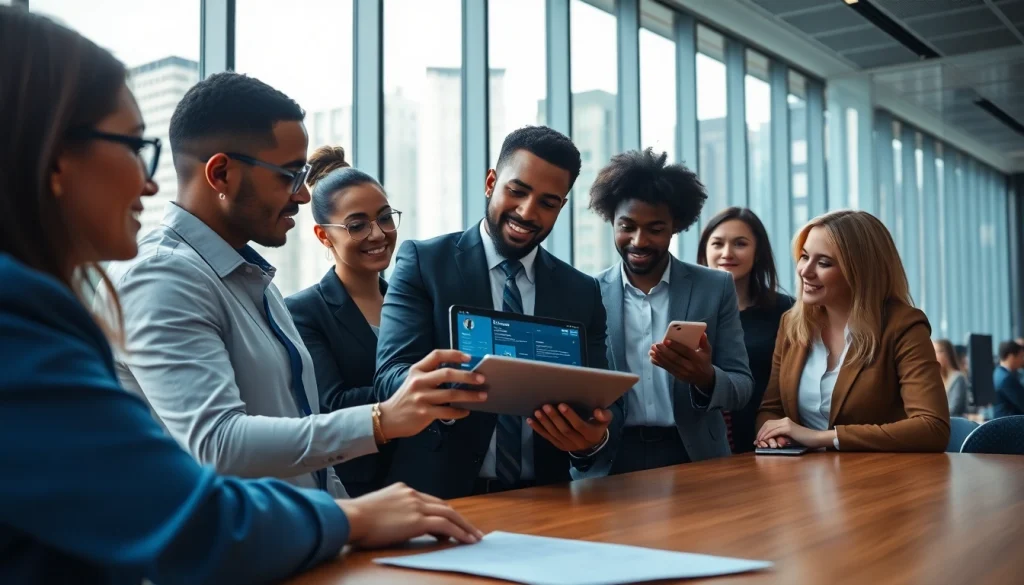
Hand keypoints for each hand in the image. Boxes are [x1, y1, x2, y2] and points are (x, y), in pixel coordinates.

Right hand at [337, 483, 483, 548]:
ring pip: (449, 514)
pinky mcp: (417, 519)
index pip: (430, 501)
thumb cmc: (355, 518)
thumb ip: (391, 513)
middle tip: (471, 529)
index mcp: (402, 490)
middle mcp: (412, 494)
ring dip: (464, 526)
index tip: (452, 523)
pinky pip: (445, 525)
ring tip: (474, 537)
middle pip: (444, 505)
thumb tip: (396, 525)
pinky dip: (458, 532)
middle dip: (459, 518)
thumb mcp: (376, 509)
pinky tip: (465, 540)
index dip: (443, 513)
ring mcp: (416, 505)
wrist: (350, 517)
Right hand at [378, 350, 487, 439]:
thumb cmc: (406, 398)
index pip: (436, 355)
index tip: (468, 357)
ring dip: (470, 395)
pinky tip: (466, 411)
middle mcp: (419, 382)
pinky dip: (460, 412)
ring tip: (482, 396)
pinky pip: (448, 412)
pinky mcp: (425, 413)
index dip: (454, 354)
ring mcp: (421, 398)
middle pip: (447, 374)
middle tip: (481, 378)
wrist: (388, 418)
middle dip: (468, 376)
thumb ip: (431, 375)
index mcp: (417, 370)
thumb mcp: (414, 381)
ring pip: (451, 394)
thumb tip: (460, 373)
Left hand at [527, 404, 611, 451]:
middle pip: (565, 430)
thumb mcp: (604, 421)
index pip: (579, 426)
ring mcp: (567, 445)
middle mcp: (578, 442)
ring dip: (545, 423)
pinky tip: (531, 420)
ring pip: (555, 434)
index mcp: (591, 435)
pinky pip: (547, 437)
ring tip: (538, 411)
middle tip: (546, 406)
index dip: (570, 416)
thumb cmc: (597, 426)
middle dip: (554, 418)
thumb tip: (598, 411)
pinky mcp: (559, 445)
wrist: (592, 443)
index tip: (562, 405)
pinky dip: (538, 429)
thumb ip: (604, 415)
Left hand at [650, 333, 714, 389]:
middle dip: (664, 351)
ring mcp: (683, 373)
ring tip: (651, 350)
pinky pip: (667, 369)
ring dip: (659, 357)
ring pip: (669, 364)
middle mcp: (690, 367)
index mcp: (697, 359)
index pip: (685, 352)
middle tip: (655, 345)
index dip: (675, 346)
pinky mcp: (678, 376)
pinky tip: (652, 358)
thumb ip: (704, 342)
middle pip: (675, 359)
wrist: (704, 378)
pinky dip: (659, 363)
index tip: (666, 340)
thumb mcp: (707, 351)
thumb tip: (702, 334)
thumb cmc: (704, 360)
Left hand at [754, 417, 834, 448]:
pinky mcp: (788, 428)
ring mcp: (786, 423)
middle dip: (760, 432)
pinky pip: (774, 431)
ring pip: (770, 427)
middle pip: (767, 424)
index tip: (757, 438)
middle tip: (756, 440)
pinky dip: (768, 436)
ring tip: (759, 441)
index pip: (769, 424)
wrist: (815, 439)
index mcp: (784, 421)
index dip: (762, 430)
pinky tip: (765, 440)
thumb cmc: (804, 440)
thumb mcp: (790, 438)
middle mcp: (784, 420)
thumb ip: (781, 437)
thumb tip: (771, 441)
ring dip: (763, 434)